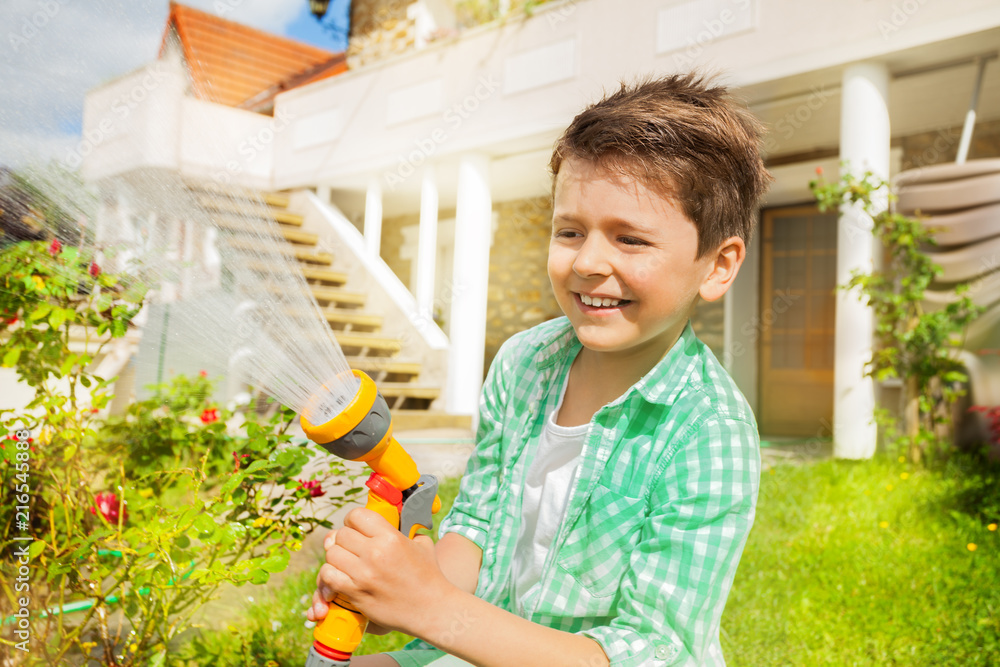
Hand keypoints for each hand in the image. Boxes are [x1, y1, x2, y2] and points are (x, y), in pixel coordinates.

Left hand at [306, 508, 453, 635]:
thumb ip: (406, 528)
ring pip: (331, 554)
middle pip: (340, 534)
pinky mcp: (356, 593)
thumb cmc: (428, 576)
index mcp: (390, 537)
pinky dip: (329, 575)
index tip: (355, 527)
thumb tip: (394, 518)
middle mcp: (375, 553)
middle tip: (351, 547)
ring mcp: (364, 574)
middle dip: (343, 539)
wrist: (431, 609)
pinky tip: (339, 577)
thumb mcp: (422, 543)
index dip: (352, 520)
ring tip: (345, 562)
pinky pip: (328, 576)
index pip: (356, 515)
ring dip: (336, 557)